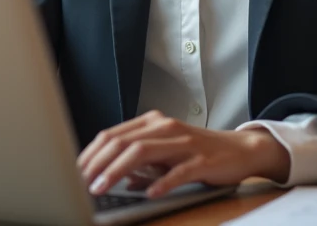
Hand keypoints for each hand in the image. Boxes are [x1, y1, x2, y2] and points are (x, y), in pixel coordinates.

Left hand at [76, 110, 290, 198]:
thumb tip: (116, 178)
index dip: (91, 153)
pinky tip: (149, 194)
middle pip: (122, 142)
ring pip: (142, 152)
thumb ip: (141, 162)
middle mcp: (165, 127)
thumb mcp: (165, 154)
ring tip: (103, 187)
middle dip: (98, 163)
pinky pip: (178, 171)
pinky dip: (161, 182)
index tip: (76, 171)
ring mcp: (183, 142)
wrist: (240, 150)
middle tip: (83, 182)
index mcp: (152, 123)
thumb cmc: (199, 153)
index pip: (112, 135)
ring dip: (118, 171)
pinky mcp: (201, 159)